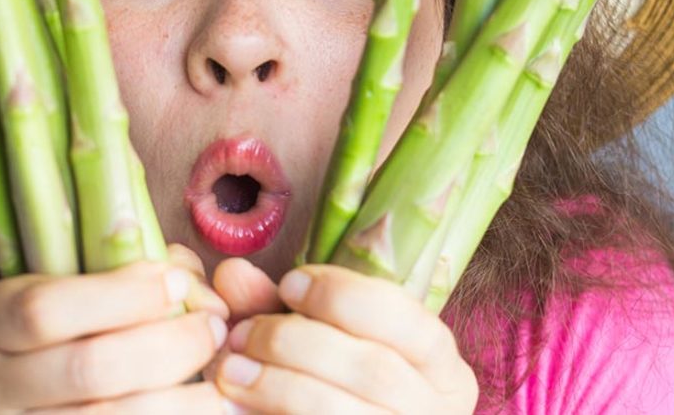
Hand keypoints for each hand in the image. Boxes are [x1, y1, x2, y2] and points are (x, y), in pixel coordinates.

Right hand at [0, 244, 230, 412]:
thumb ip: (122, 278)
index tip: (179, 282)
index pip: (43, 309)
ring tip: (223, 388)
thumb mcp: (61, 290)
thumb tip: (194, 289)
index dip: (123, 295)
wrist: (6, 400)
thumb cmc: (48, 333)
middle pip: (84, 369)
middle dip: (165, 347)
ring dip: (179, 403)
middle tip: (213, 332)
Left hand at [207, 260, 478, 413]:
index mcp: (440, 367)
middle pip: (373, 368)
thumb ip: (279, 308)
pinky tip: (238, 403)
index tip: (288, 284)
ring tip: (232, 370)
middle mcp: (436, 409)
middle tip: (243, 335)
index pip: (404, 317)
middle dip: (296, 342)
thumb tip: (233, 273)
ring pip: (340, 410)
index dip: (342, 294)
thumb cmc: (330, 385)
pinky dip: (273, 414)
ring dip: (276, 384)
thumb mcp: (315, 339)